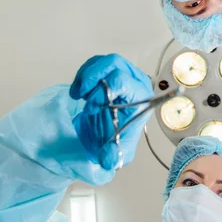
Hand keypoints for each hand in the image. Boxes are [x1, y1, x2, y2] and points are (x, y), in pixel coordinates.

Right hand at [70, 54, 153, 169]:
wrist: (111, 133)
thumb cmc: (118, 137)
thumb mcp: (117, 150)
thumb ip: (113, 156)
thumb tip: (107, 160)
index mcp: (142, 97)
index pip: (122, 80)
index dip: (102, 91)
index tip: (91, 107)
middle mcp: (136, 80)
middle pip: (114, 63)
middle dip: (93, 77)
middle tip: (81, 94)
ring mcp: (124, 72)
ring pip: (103, 61)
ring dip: (86, 76)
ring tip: (78, 95)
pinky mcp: (111, 70)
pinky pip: (96, 63)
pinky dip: (83, 74)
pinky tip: (80, 91)